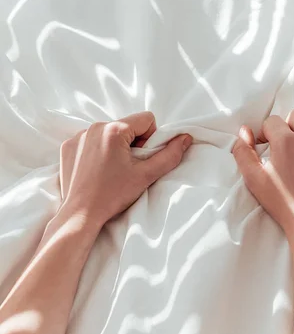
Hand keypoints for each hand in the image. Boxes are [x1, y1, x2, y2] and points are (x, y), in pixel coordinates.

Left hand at [59, 112, 191, 228]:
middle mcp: (95, 127)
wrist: (80, 214)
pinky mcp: (69, 145)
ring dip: (116, 146)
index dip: (150, 139)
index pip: (146, 119)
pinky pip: (91, 139)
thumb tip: (185, 138)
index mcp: (115, 129)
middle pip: (127, 126)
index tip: (141, 159)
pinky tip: (96, 170)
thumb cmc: (113, 195)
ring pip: (110, 132)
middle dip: (133, 143)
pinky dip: (97, 151)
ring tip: (111, 170)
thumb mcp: (146, 175)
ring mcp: (79, 135)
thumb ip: (170, 155)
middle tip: (127, 167)